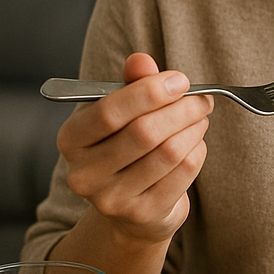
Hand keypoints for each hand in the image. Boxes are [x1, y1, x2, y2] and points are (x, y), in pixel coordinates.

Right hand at [57, 52, 213, 246]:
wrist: (131, 209)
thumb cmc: (126, 146)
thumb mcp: (122, 112)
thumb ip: (131, 83)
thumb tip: (140, 60)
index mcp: (71, 140)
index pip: (109, 112)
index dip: (149, 92)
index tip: (180, 80)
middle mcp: (84, 174)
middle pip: (144, 132)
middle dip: (182, 109)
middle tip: (202, 99)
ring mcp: (112, 199)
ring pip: (169, 151)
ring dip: (194, 128)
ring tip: (200, 118)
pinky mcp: (143, 214)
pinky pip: (184, 172)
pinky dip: (198, 150)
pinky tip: (195, 143)